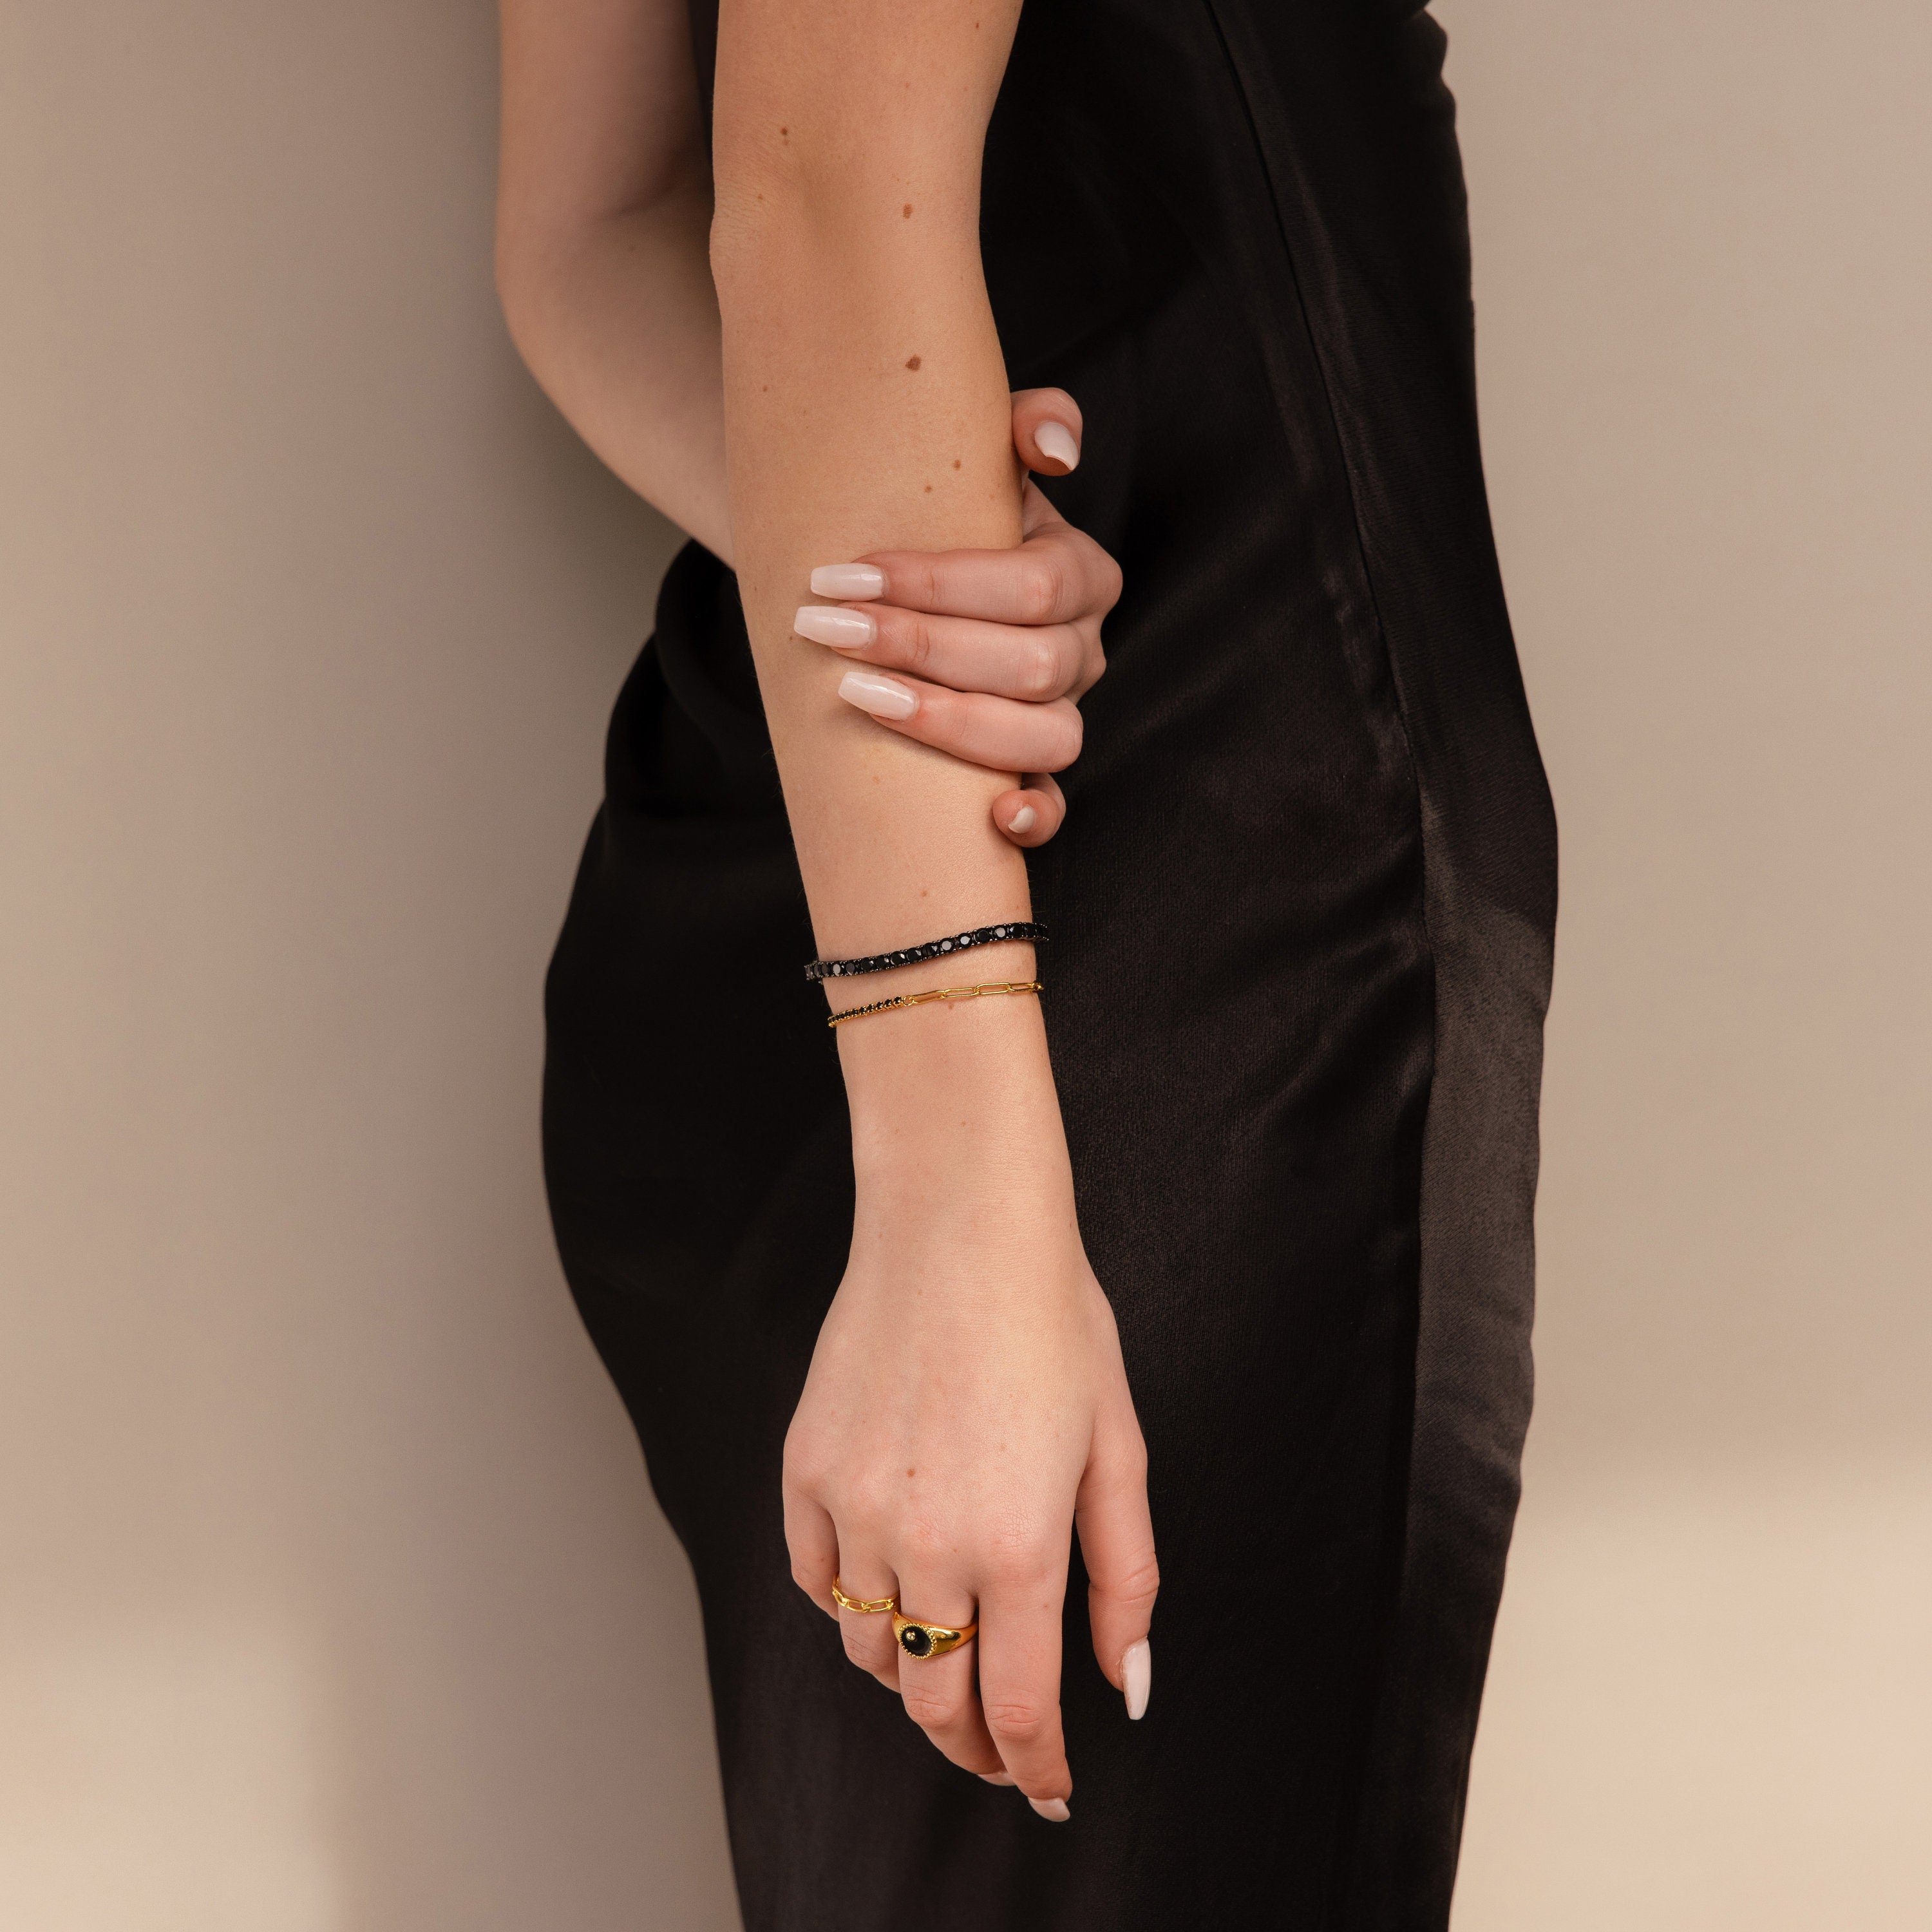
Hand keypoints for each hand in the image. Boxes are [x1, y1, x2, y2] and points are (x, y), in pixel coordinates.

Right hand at [782, 1012, 1157, 1813]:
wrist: (958, 1224)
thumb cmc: (1053, 1322)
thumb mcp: (1119, 1449)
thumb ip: (1125, 1578)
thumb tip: (1128, 1685)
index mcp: (1020, 1546)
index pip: (1020, 1708)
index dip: (1033, 1767)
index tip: (1043, 1790)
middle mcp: (929, 1544)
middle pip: (934, 1702)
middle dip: (971, 1744)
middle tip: (997, 1748)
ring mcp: (856, 1509)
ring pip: (872, 1650)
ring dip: (914, 1670)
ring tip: (951, 1647)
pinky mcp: (805, 1471)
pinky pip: (816, 1581)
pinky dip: (851, 1602)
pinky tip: (887, 1580)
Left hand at [792, 388, 1121, 847]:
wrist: (883, 571)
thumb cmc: (930, 511)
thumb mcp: (971, 457)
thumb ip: (1021, 425)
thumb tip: (1052, 447)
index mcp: (1081, 575)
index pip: (1034, 587)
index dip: (940, 585)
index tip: (842, 574)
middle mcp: (1083, 650)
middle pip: (1031, 664)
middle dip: (920, 646)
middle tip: (825, 630)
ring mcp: (1061, 714)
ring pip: (1045, 736)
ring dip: (950, 723)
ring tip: (858, 696)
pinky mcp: (1032, 768)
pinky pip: (1054, 802)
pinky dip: (1036, 816)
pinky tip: (995, 817)